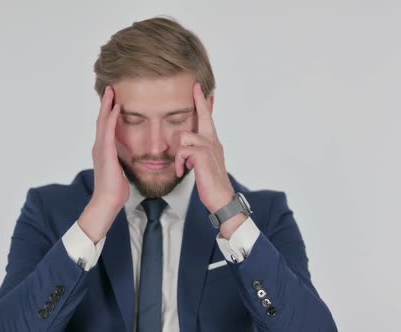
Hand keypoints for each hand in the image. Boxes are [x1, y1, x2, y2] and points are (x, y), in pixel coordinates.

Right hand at [79, 86, 129, 242]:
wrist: (108, 201)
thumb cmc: (116, 190)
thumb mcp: (121, 171)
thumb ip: (122, 161)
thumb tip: (129, 157)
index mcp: (103, 150)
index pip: (105, 127)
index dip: (108, 112)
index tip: (113, 99)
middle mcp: (99, 147)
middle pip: (101, 120)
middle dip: (105, 104)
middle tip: (110, 88)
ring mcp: (100, 148)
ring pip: (102, 122)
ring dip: (106, 106)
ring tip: (111, 92)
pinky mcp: (105, 152)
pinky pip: (108, 131)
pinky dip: (111, 118)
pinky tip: (116, 108)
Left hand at [174, 82, 234, 212]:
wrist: (221, 198)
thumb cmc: (211, 184)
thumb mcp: (202, 165)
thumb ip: (196, 154)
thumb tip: (185, 150)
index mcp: (213, 143)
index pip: (208, 119)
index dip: (204, 103)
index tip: (200, 88)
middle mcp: (213, 142)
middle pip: (204, 116)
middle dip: (199, 101)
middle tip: (195, 86)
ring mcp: (210, 147)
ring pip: (184, 136)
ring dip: (178, 154)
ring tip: (182, 167)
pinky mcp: (203, 155)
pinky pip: (182, 151)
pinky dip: (178, 162)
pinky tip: (182, 171)